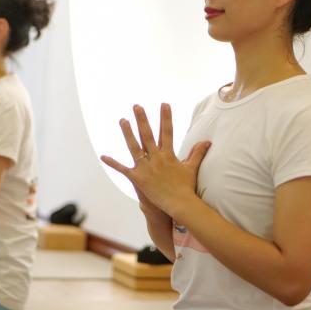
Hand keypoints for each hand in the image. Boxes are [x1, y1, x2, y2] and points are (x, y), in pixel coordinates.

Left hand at [100, 103, 210, 218]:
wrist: (179, 204)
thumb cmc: (186, 187)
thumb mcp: (191, 168)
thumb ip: (197, 153)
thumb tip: (207, 141)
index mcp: (169, 154)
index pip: (167, 132)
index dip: (165, 117)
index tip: (164, 104)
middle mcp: (156, 158)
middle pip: (148, 135)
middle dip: (142, 120)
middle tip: (136, 106)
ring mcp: (146, 168)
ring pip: (134, 147)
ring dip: (127, 133)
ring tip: (122, 120)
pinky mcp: (138, 178)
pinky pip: (123, 169)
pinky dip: (113, 163)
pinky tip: (103, 156)